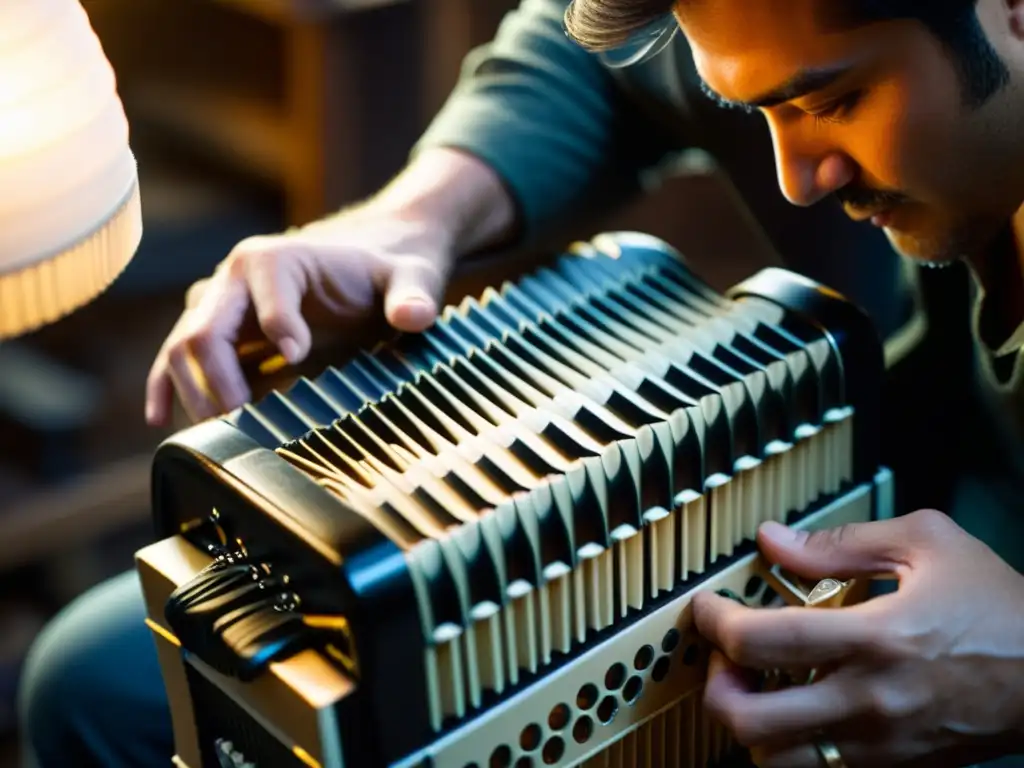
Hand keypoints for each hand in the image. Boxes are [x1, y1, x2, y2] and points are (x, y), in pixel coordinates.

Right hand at [144, 210, 453, 425]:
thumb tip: (413, 316)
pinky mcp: (216, 330)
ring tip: (220, 436)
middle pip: (204, 331)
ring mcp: (219, 305)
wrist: (367, 262)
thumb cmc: (384, 272)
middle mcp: (233, 278)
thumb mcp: (409, 279)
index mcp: (274, 259)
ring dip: (196, 395)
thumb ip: (412, 295)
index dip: (280, 331)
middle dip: (220, 382)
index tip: (301, 359)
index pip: (263, 297)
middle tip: (245, 424)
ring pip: (182, 349)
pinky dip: (168, 387)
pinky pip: (176, 358)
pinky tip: (161, 419)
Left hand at [691, 509, 1023, 767]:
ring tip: (754, 688)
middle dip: (716, 688)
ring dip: (749, 725)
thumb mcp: (927, 544)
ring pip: (777, 762)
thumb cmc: (1000, 608)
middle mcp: (870, 701)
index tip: (705, 608)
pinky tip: (796, 711)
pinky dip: (791, 747)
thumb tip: (774, 540)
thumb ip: (840, 543)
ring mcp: (881, 745)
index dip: (715, 623)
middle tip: (722, 659)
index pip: (762, 642)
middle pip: (751, 722)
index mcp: (875, 638)